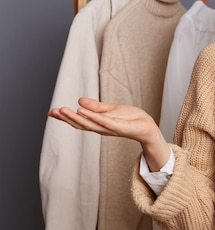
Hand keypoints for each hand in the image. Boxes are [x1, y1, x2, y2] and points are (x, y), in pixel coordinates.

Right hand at [48, 97, 169, 169]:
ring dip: (75, 117)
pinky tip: (82, 111)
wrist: (148, 127)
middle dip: (66, 118)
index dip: (65, 117)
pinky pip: (104, 121)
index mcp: (99, 124)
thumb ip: (96, 107)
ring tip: (63, 110)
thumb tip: (79, 101)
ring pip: (89, 123)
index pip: (79, 121)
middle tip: (53, 111)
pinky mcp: (119, 126)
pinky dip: (93, 117)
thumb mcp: (111, 109)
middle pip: (80, 124)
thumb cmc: (131, 119)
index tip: (52, 112)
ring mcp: (109, 128)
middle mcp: (101, 128)